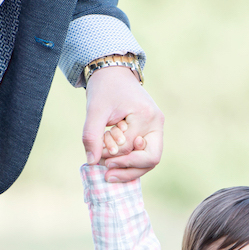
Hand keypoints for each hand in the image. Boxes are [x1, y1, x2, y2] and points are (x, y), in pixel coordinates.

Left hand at [83, 66, 163, 181]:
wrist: (113, 73)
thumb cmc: (104, 88)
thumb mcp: (95, 110)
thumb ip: (92, 136)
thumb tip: (92, 162)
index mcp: (147, 116)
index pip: (132, 148)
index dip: (115, 157)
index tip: (99, 158)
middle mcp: (156, 124)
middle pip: (150, 159)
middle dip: (128, 170)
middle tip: (107, 176)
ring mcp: (155, 128)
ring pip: (149, 160)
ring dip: (129, 169)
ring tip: (108, 174)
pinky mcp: (149, 131)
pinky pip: (144, 153)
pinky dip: (130, 161)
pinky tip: (115, 166)